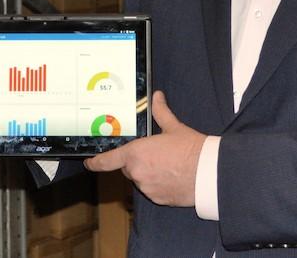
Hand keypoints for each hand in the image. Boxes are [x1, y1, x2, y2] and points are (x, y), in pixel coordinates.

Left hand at [84, 90, 205, 206]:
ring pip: (140, 178)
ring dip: (147, 172)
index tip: (89, 162)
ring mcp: (146, 188)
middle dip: (136, 160)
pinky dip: (157, 183)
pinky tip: (171, 175)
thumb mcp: (173, 127)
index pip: (107, 160)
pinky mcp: (158, 199)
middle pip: (128, 167)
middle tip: (154, 152)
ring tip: (167, 163)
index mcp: (136, 153)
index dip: (95, 162)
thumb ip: (161, 112)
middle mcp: (137, 173)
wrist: (208, 173)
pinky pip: (151, 190)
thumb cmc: (190, 148)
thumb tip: (157, 96)